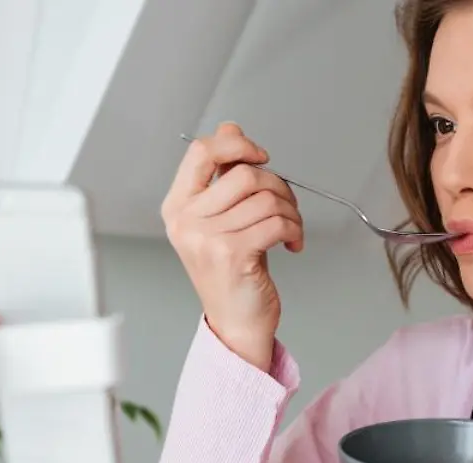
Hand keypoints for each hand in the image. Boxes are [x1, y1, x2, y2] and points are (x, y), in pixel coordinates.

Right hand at [163, 121, 304, 371]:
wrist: (235, 323)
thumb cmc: (230, 273)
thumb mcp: (220, 219)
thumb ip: (222, 174)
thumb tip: (230, 128)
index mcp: (177, 207)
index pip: (201, 152)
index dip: (237, 144)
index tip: (261, 156)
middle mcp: (186, 221)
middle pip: (243, 173)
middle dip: (277, 185)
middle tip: (286, 205)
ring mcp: (207, 238)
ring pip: (266, 198)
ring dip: (291, 211)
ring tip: (291, 228)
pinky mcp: (233, 255)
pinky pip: (276, 222)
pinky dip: (294, 230)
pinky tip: (292, 243)